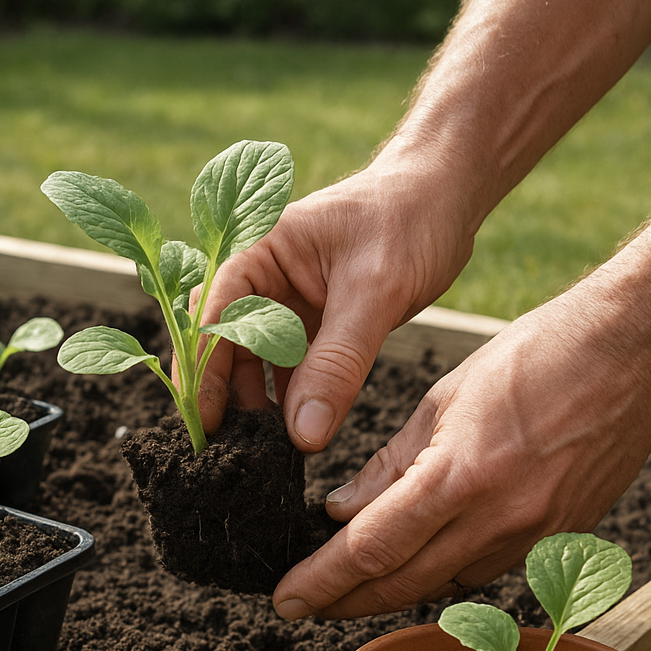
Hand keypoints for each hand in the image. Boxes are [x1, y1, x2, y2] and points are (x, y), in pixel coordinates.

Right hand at [195, 155, 478, 452]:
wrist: (446, 197)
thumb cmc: (409, 219)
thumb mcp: (376, 291)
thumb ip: (337, 363)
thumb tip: (304, 433)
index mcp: (257, 251)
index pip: (212, 318)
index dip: (204, 374)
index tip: (209, 425)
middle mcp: (260, 281)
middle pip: (223, 347)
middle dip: (227, 397)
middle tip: (234, 452)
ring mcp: (283, 306)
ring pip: (254, 366)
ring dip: (259, 407)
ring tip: (268, 452)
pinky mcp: (309, 329)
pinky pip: (288, 372)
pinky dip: (291, 404)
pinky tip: (297, 435)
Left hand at [271, 287, 650, 618]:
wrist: (632, 351)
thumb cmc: (534, 357)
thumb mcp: (443, 399)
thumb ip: (389, 463)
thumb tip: (342, 511)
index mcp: (460, 475)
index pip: (370, 548)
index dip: (321, 582)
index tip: (286, 599)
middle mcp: (499, 519)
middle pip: (401, 584)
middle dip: (343, 603)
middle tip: (303, 607)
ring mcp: (535, 536)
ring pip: (442, 586)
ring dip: (389, 591)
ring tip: (348, 585)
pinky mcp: (558, 538)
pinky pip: (484, 572)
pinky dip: (440, 574)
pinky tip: (416, 561)